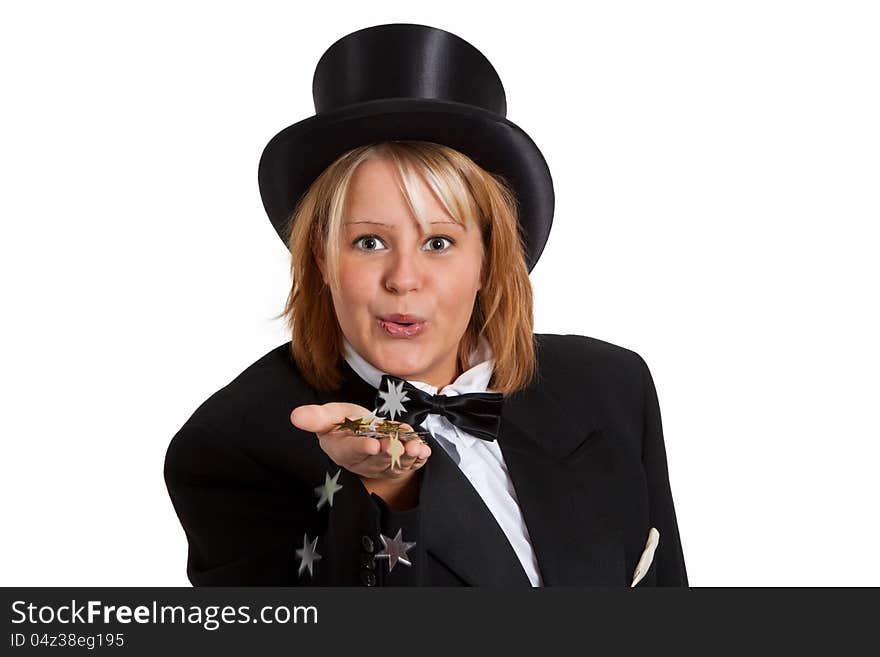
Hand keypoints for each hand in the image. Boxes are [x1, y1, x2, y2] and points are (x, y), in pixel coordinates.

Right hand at [290, 402, 431, 481]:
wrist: (363, 435)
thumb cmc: (344, 425)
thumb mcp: (330, 416)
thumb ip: (316, 417)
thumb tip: (295, 416)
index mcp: (343, 450)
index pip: (351, 451)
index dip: (361, 447)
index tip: (371, 443)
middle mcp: (363, 462)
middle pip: (376, 458)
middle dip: (388, 451)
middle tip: (396, 444)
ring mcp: (382, 465)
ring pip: (395, 463)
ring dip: (407, 456)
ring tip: (416, 447)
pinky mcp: (398, 465)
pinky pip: (409, 463)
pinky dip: (419, 458)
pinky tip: (425, 450)